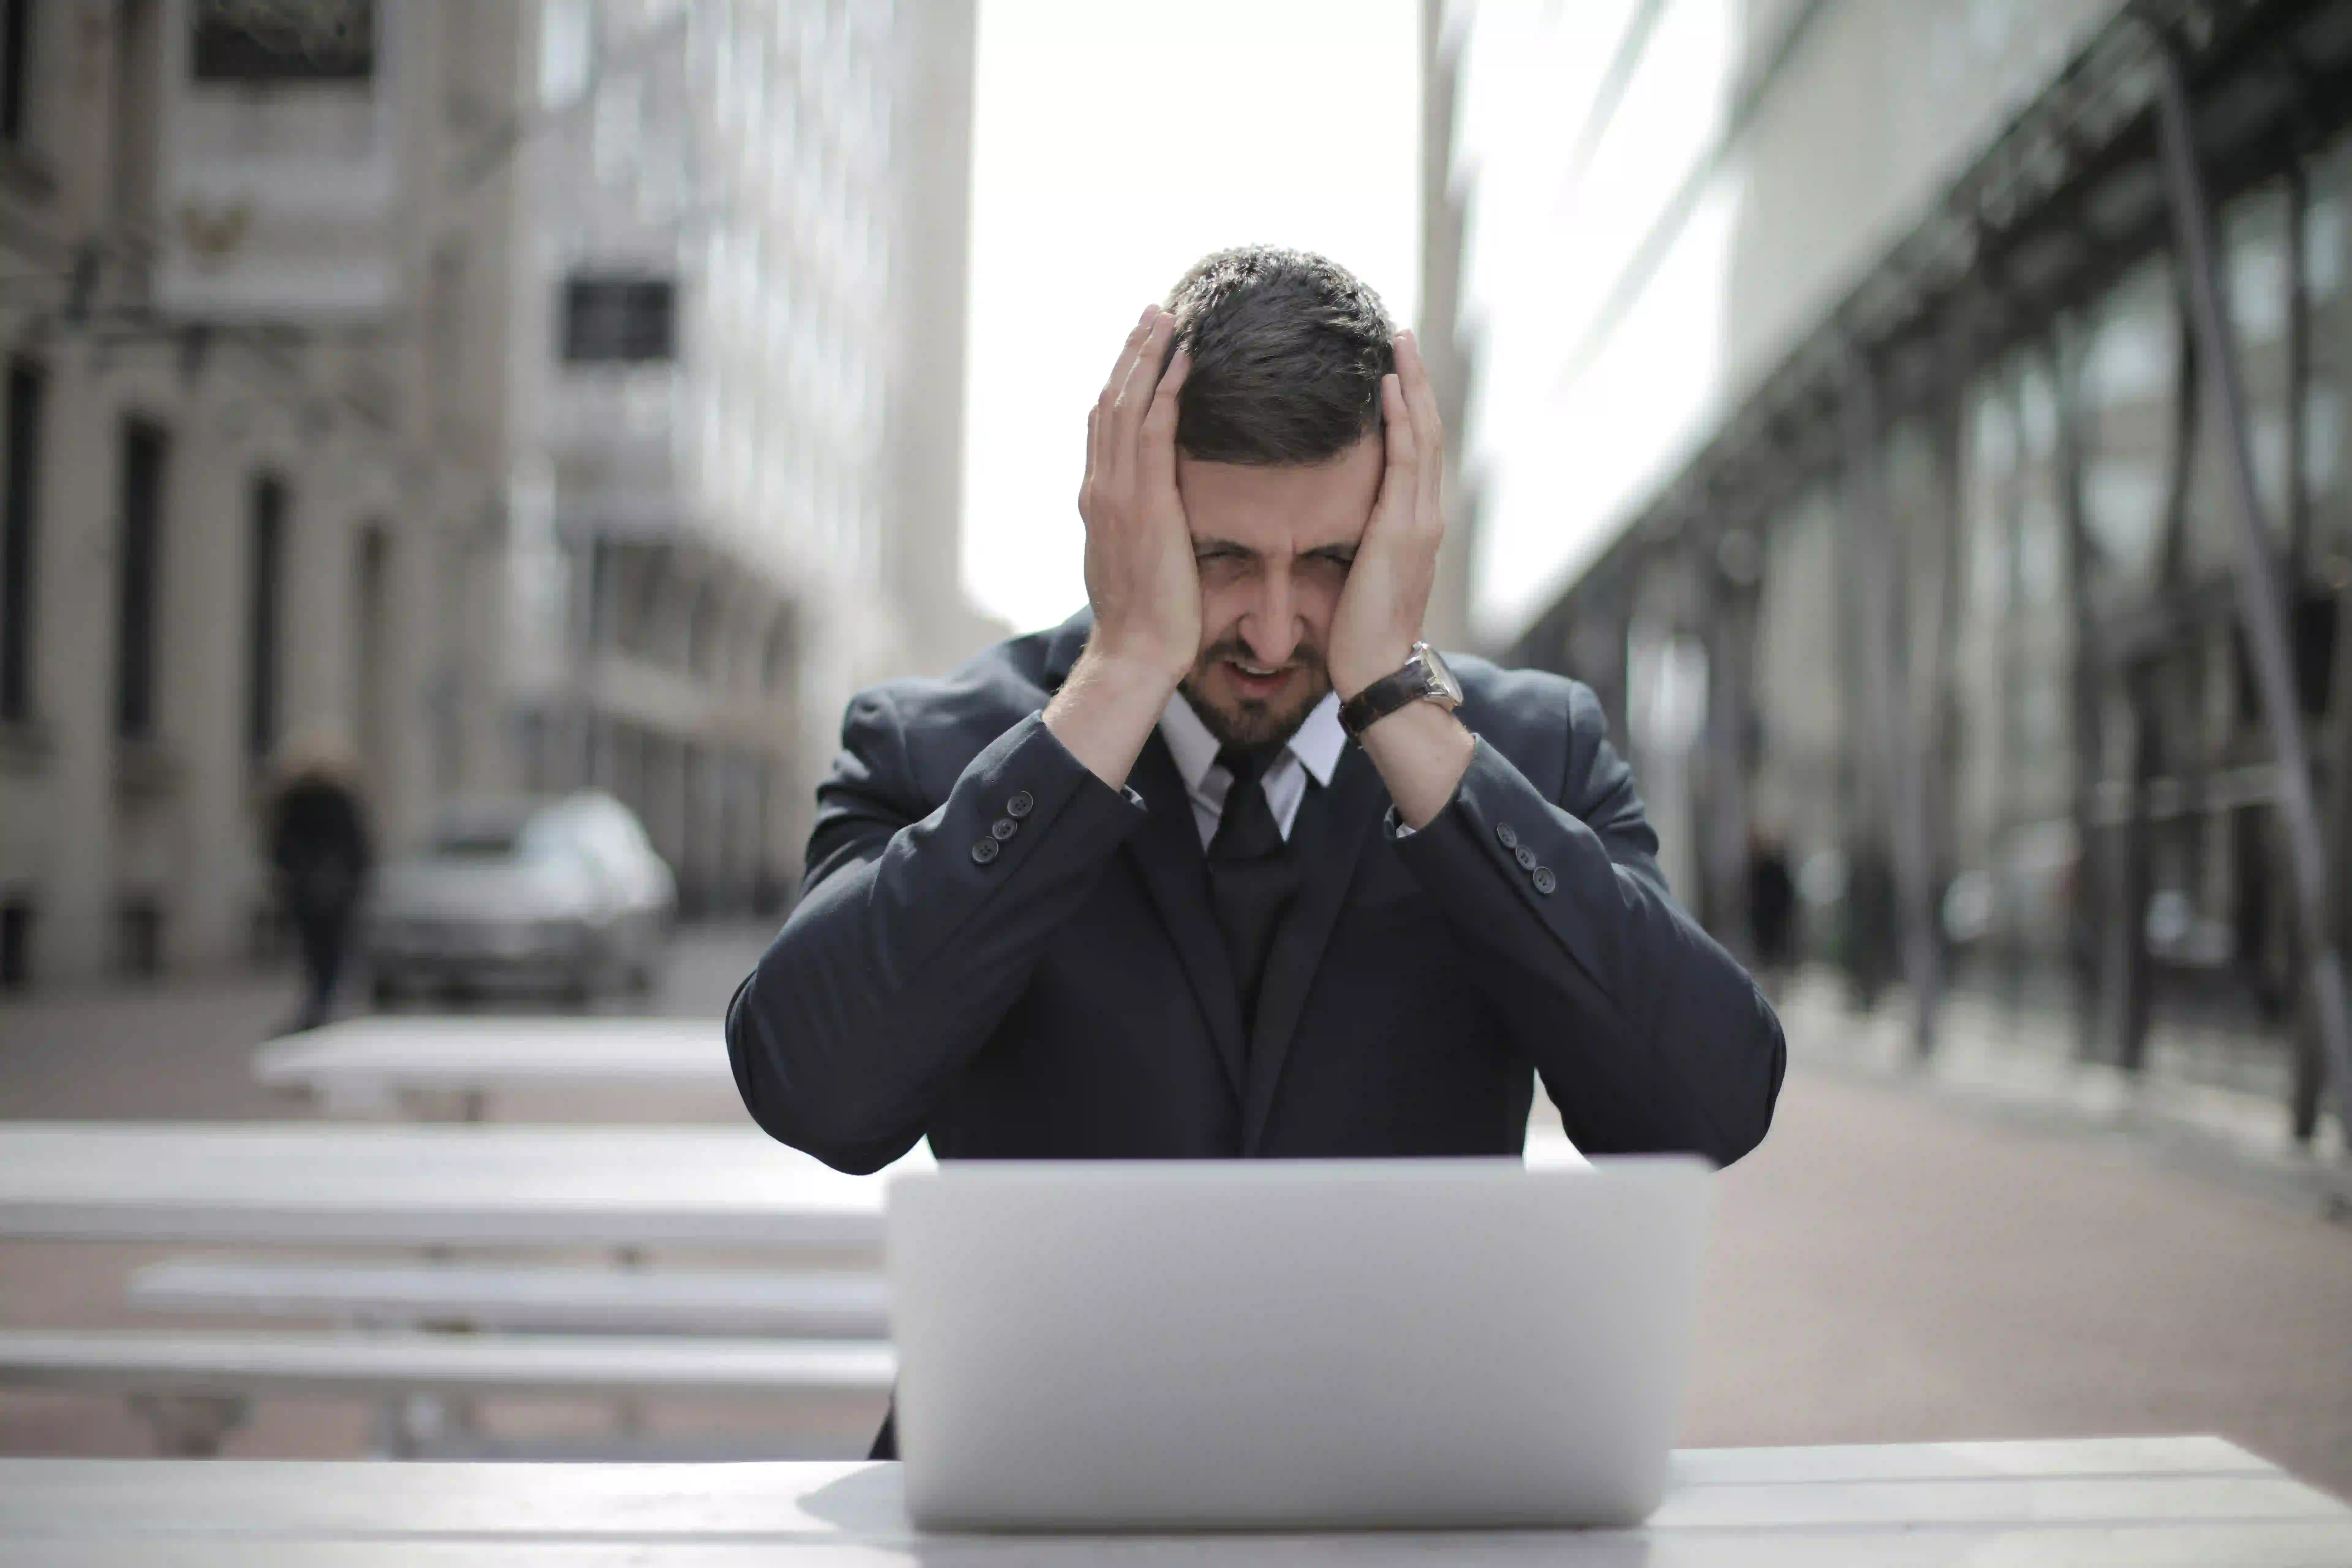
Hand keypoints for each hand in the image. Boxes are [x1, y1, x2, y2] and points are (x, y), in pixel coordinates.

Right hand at [1076, 304, 1196, 682]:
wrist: (1136, 652)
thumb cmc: (1147, 618)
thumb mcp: (1136, 559)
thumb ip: (1140, 526)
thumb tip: (1157, 511)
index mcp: (1099, 500)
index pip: (1106, 425)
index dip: (1122, 381)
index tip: (1142, 348)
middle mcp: (1100, 488)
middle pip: (1112, 402)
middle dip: (1132, 354)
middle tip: (1155, 313)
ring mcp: (1117, 493)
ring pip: (1128, 405)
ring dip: (1148, 357)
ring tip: (1169, 318)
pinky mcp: (1145, 503)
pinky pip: (1154, 430)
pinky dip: (1166, 390)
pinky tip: (1185, 360)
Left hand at [1327, 329, 1445, 700]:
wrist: (1376, 670)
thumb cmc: (1359, 630)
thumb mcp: (1359, 571)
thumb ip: (1358, 537)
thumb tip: (1336, 515)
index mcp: (1413, 523)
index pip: (1414, 450)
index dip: (1408, 405)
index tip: (1393, 366)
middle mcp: (1425, 514)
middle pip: (1425, 431)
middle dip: (1416, 381)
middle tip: (1401, 334)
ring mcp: (1420, 520)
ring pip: (1422, 436)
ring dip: (1412, 386)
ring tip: (1398, 344)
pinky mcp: (1404, 530)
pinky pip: (1405, 461)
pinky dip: (1400, 420)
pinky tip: (1389, 387)